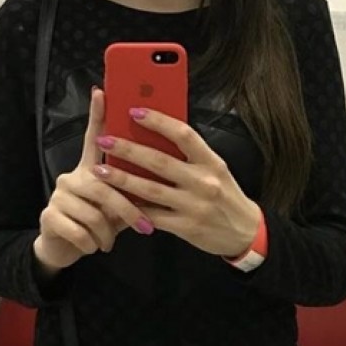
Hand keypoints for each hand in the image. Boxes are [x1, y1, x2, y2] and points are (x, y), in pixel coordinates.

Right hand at [33, 89, 154, 272]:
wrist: (65, 250)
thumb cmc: (99, 224)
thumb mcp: (117, 205)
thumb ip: (130, 190)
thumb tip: (160, 178)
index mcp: (90, 169)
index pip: (93, 136)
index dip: (97, 114)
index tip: (102, 91)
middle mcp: (72, 176)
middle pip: (104, 186)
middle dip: (127, 210)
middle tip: (143, 228)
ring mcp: (59, 195)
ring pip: (93, 213)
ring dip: (107, 233)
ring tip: (109, 242)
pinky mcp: (49, 216)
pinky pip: (79, 230)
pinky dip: (92, 243)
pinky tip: (93, 247)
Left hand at [91, 108, 260, 258]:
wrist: (245, 233)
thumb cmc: (226, 195)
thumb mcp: (216, 169)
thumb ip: (192, 155)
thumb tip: (157, 134)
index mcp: (211, 161)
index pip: (183, 134)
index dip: (158, 121)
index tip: (134, 111)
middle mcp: (203, 181)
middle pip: (159, 161)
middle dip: (128, 149)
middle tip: (104, 140)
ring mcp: (194, 206)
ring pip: (150, 189)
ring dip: (122, 178)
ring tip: (99, 170)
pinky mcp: (186, 227)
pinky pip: (153, 215)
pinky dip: (133, 207)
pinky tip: (115, 199)